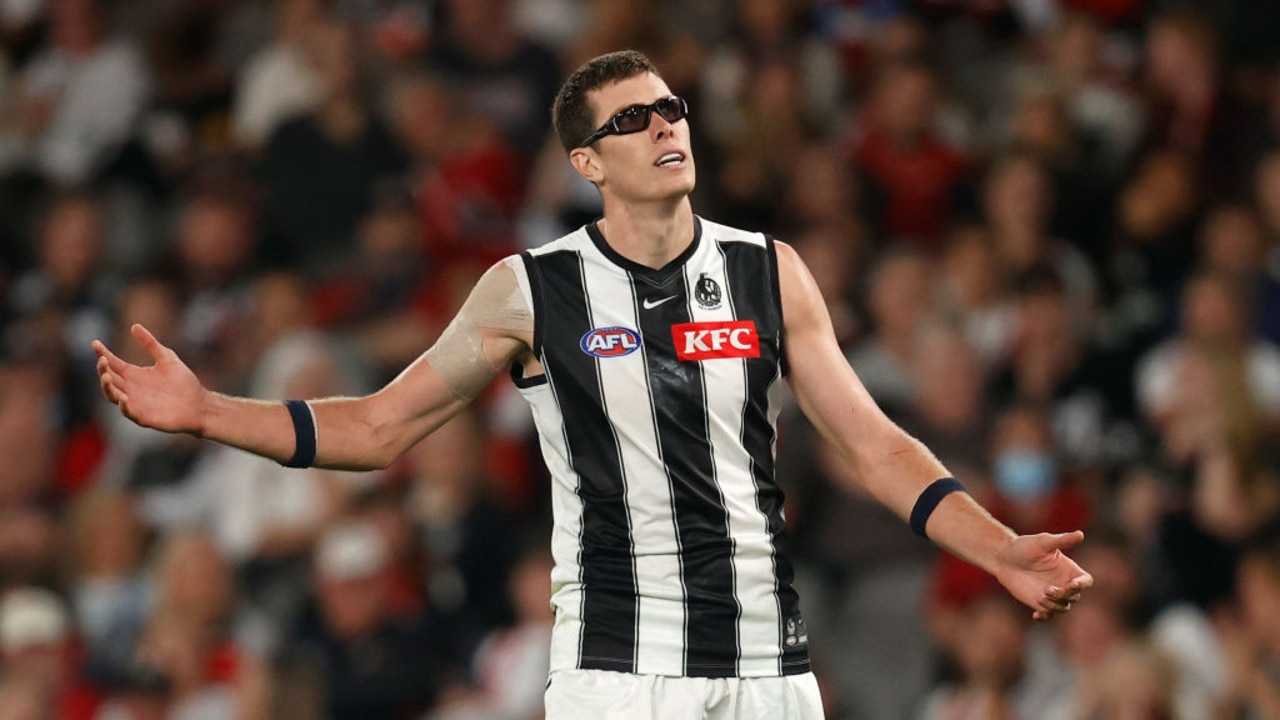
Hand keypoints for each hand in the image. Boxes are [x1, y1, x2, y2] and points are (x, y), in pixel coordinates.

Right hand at [93, 324, 207, 434]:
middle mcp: (130, 388)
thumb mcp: (167, 358)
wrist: (199, 404)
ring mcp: (135, 403)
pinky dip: (124, 406)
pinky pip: (128, 413)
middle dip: (102, 369)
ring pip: (113, 395)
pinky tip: (123, 398)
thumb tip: (134, 326)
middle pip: (109, 378)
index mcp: (134, 374)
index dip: (103, 354)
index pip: (113, 363)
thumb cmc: (183, 382)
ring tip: (105, 376)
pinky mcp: (143, 417)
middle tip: (103, 360)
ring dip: (107, 387)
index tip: (96, 343)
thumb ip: (150, 344)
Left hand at [993, 530, 1092, 620]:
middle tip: (1048, 589)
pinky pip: (1048, 615)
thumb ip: (1062, 540)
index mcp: (1069, 569)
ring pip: (1063, 608)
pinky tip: (1036, 614)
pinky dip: (1045, 617)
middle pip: (1075, 596)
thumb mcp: (1044, 542)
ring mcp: (1052, 594)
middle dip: (1065, 595)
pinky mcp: (1039, 603)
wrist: (1004, 557)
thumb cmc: (1024, 546)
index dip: (1082, 584)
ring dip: (1055, 605)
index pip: (1086, 581)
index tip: (1072, 584)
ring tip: (1041, 597)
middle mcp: (1064, 583)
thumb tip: (1080, 534)